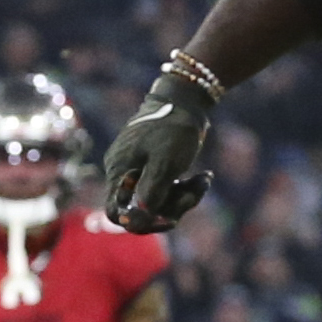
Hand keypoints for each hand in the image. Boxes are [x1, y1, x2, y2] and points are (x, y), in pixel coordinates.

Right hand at [106, 59, 220, 228]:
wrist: (186, 99)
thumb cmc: (173, 127)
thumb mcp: (165, 162)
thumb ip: (151, 192)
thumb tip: (140, 221)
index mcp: (120, 172)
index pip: (116, 213)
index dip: (139, 223)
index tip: (166, 219)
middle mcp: (125, 174)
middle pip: (143, 210)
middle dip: (171, 207)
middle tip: (193, 193)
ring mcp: (140, 172)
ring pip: (159, 202)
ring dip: (184, 198)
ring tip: (204, 179)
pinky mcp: (155, 169)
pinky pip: (168, 190)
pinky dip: (186, 188)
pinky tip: (204, 177)